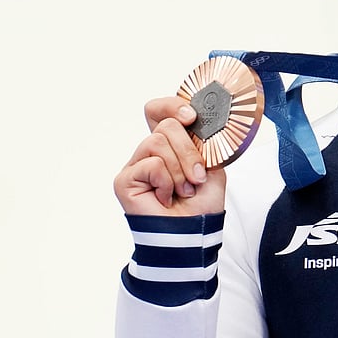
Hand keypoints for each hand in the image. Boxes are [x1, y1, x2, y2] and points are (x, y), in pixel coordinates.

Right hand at [113, 97, 225, 216]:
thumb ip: (201, 140)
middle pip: (166, 125)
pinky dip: (167, 182)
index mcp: (169, 145)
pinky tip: (166, 197)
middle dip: (189, 151)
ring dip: (180, 170)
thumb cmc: (202, 203)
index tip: (191, 117)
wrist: (194, 232)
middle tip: (197, 176)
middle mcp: (149, 153)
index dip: (172, 106)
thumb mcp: (212, 164)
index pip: (158, 111)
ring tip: (183, 190)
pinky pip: (151, 164)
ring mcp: (135, 166)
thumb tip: (194, 118)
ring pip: (159, 142)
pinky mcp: (125, 181)